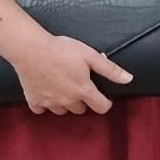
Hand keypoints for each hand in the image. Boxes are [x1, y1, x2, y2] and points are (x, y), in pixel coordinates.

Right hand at [13, 32, 132, 114]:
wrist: (31, 49)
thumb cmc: (61, 49)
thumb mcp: (90, 55)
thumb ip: (110, 70)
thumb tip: (128, 79)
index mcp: (83, 90)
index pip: (102, 107)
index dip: (106, 102)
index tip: (103, 95)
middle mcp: (67, 101)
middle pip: (81, 110)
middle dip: (84, 100)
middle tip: (79, 85)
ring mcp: (50, 102)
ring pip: (62, 111)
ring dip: (65, 103)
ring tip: (63, 86)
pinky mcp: (34, 100)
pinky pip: (41, 109)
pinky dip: (45, 104)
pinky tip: (46, 91)